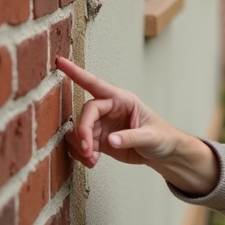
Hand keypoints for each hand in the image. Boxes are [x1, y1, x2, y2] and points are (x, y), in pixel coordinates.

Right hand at [58, 56, 180, 168]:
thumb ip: (131, 137)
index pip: (95, 84)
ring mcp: (102, 125)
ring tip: (92, 159)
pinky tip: (93, 161)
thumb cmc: (162, 137)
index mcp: (122, 100)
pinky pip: (81, 144)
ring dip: (80, 147)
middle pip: (85, 114)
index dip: (77, 73)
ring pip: (77, 131)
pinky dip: (82, 154)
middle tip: (88, 150)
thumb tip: (110, 140)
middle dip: (82, 133)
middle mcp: (109, 109)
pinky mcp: (99, 140)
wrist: (164, 153)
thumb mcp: (151, 136)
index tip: (61, 63)